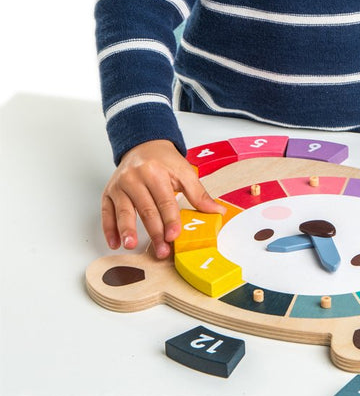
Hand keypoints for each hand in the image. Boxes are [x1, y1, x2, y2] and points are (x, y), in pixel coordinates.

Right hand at [101, 139, 222, 259]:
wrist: (143, 144)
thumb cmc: (164, 161)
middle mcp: (135, 177)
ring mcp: (119, 185)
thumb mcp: (184, 171)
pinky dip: (109, 229)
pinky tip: (114, 243)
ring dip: (127, 230)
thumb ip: (199, 193)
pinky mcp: (108, 192)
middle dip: (154, 232)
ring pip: (124, 211)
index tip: (174, 236)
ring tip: (131, 245)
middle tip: (161, 250)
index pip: (164, 200)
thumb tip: (217, 211)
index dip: (170, 219)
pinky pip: (106, 212)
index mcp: (155, 171)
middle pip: (146, 209)